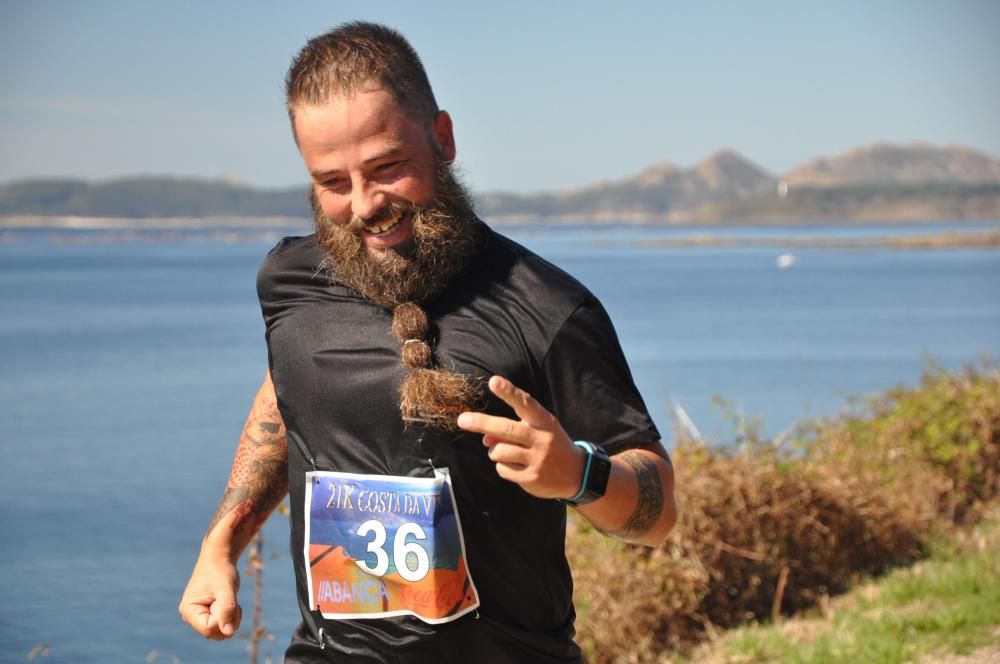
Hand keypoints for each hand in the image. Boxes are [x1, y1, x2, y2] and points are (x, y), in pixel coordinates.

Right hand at [178, 552, 241, 640]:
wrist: (220, 560)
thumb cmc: (221, 571)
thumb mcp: (226, 588)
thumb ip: (227, 610)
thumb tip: (229, 633)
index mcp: (188, 610)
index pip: (208, 629)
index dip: (223, 618)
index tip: (223, 600)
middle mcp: (191, 617)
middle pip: (215, 634)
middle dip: (228, 618)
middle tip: (228, 598)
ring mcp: (200, 618)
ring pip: (222, 632)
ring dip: (232, 617)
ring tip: (228, 598)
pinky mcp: (209, 617)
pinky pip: (225, 627)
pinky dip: (232, 616)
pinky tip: (228, 601)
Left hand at [457, 375, 584, 499]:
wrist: (576, 473)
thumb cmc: (549, 444)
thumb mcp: (537, 430)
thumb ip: (511, 429)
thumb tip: (484, 437)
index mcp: (544, 421)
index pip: (525, 403)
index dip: (509, 392)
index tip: (493, 381)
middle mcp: (541, 438)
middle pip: (506, 429)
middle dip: (481, 423)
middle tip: (462, 420)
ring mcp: (537, 460)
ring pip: (499, 451)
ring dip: (494, 450)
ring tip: (505, 452)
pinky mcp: (531, 478)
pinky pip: (502, 469)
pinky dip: (503, 467)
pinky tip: (516, 467)